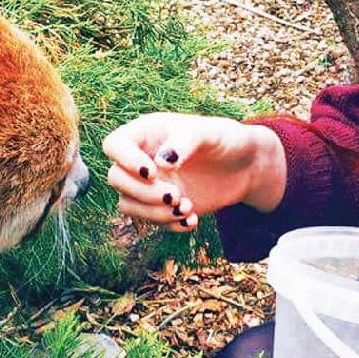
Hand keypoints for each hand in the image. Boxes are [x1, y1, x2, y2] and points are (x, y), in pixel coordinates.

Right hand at [102, 113, 285, 231]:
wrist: (244, 166)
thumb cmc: (225, 139)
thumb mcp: (209, 132)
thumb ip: (185, 141)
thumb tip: (160, 162)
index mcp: (146, 133)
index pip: (114, 144)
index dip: (125, 160)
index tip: (152, 172)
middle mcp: (141, 158)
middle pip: (116, 178)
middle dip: (143, 193)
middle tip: (175, 195)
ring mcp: (149, 184)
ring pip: (127, 204)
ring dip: (154, 213)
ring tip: (187, 207)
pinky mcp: (160, 205)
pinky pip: (150, 221)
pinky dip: (169, 225)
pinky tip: (193, 219)